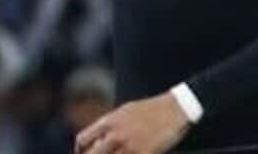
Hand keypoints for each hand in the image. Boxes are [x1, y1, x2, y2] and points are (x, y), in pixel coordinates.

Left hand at [75, 93, 190, 153]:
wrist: (177, 108)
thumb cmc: (152, 109)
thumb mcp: (126, 110)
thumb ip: (109, 125)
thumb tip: (97, 141)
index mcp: (110, 121)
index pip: (82, 139)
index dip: (80, 150)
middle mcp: (116, 134)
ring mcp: (129, 146)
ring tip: (120, 153)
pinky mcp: (144, 153)